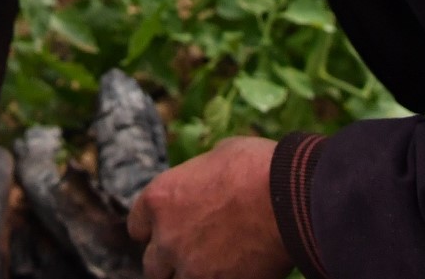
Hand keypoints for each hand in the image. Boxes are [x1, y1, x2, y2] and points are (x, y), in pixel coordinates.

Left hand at [127, 137, 289, 278]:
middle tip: (189, 254)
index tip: (166, 230)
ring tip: (210, 266)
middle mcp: (166, 237)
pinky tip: (232, 272)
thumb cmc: (255, 167)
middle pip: (152, 265)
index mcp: (159, 199)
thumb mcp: (216, 157)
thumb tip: (203, 182)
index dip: (152, 229)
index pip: (137, 227)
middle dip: (168, 261)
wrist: (288, 198)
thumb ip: (197, 178)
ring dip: (189, 275)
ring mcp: (191, 268)